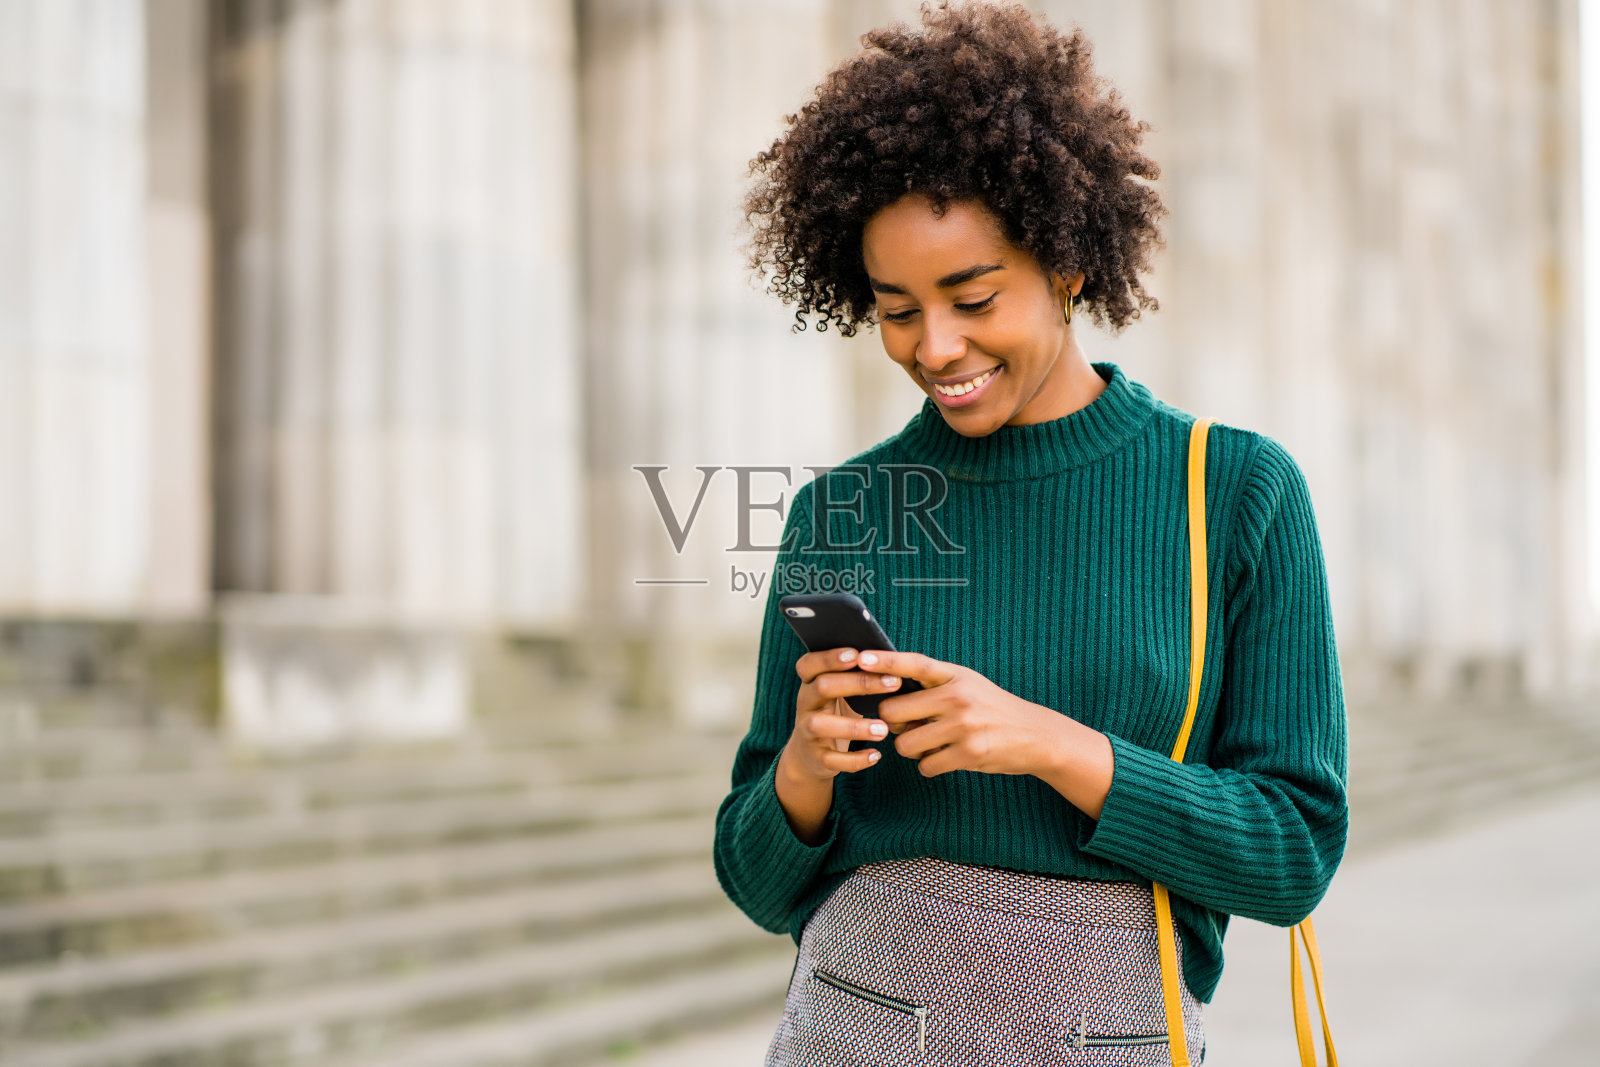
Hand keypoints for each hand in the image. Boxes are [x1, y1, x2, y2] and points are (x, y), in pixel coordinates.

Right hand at [781, 646, 897, 781]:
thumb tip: (891, 658)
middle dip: (859, 683)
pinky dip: (854, 760)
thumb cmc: (835, 713)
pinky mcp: (815, 757)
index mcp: (810, 682)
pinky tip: (876, 756)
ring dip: (854, 727)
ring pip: (821, 725)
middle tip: (893, 683)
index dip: (829, 658)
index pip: (809, 664)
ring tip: (883, 729)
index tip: (857, 654)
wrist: (809, 755)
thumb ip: (855, 676)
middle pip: (823, 686)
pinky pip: (831, 760)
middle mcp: (805, 703)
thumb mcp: (839, 693)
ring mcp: (807, 731)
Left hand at [855, 650, 1114, 816]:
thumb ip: (933, 686)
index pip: (914, 664)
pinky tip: (946, 758)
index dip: (885, 661)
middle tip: (912, 725)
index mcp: (955, 676)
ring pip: (906, 744)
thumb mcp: (968, 685)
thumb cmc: (993, 709)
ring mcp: (963, 726)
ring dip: (912, 748)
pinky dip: (930, 765)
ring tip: (932, 743)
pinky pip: (926, 765)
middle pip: (895, 712)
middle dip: (896, 724)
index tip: (860, 658)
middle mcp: (958, 697)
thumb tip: (890, 699)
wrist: (1035, 735)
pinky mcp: (969, 754)